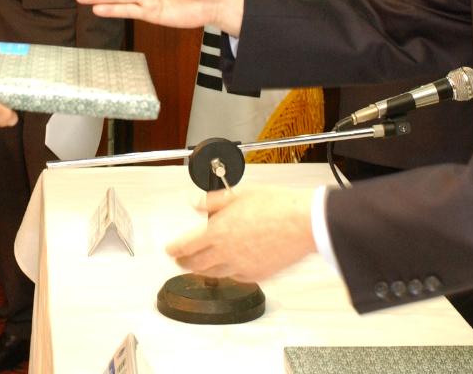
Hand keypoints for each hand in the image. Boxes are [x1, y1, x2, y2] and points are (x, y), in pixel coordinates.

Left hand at [166, 185, 316, 282]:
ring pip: (214, 274)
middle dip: (184, 263)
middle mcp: (226, 252)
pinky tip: (228, 269)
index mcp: (218, 231)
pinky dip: (227, 273)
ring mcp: (241, 266)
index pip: (186, 245)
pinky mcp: (257, 274)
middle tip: (180, 261)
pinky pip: (235, 277)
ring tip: (199, 267)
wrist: (303, 223)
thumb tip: (194, 202)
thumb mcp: (238, 194)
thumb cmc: (276, 205)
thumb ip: (212, 201)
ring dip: (203, 270)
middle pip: (196, 264)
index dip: (173, 249)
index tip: (169, 250)